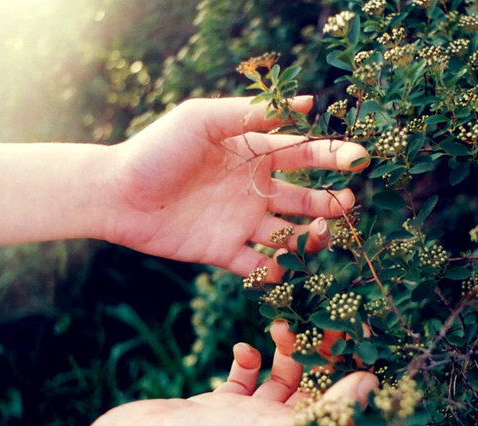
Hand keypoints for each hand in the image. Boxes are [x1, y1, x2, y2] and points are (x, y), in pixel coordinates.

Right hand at [85, 322, 377, 425]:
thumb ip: (328, 412)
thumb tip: (372, 386)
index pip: (339, 402)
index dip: (351, 367)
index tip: (358, 331)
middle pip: (314, 386)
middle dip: (320, 351)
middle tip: (322, 315)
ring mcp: (247, 420)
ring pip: (282, 377)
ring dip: (287, 348)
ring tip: (282, 324)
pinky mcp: (219, 406)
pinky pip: (244, 377)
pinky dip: (248, 358)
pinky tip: (244, 346)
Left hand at [105, 96, 368, 281]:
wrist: (117, 193)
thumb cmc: (158, 149)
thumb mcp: (203, 119)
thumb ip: (251, 115)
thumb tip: (306, 103)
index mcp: (253, 155)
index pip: (303, 155)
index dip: (333, 156)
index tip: (360, 159)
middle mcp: (253, 190)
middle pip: (305, 199)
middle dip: (330, 203)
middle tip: (346, 204)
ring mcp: (241, 223)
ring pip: (290, 235)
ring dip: (310, 237)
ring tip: (318, 233)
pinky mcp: (225, 253)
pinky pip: (260, 266)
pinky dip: (276, 270)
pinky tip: (283, 266)